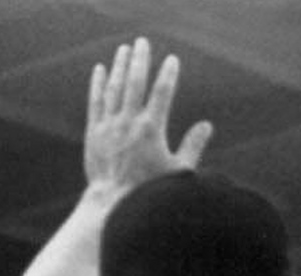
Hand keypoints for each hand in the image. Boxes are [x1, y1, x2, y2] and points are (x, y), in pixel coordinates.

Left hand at [83, 39, 212, 202]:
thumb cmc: (150, 194)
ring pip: (114, 88)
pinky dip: (98, 84)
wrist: (114, 207)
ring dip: (119, 66)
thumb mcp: (178, 173)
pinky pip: (96, 102)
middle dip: (140, 60)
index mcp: (151, 130)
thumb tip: (207, 126)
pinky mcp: (94, 133)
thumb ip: (192, 146)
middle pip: (135, 82)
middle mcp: (128, 122)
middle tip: (142, 42)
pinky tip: (100, 70)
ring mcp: (109, 126)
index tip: (172, 60)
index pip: (162, 93)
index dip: (168, 74)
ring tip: (124, 50)